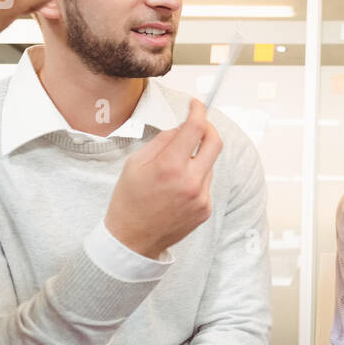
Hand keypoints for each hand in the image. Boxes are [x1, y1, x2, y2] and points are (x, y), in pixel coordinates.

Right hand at [104, 98, 221, 257]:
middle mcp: (191, 182)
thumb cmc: (129, 200)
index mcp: (170, 167)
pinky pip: (206, 183)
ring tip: (174, 170)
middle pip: (215, 142)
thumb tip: (181, 128)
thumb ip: (162, 141)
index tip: (195, 104)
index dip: (198, 111)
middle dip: (208, 128)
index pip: (195, 128)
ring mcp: (201, 197)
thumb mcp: (135, 163)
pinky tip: (176, 189)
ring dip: (197, 158)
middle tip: (198, 124)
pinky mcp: (206, 209)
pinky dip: (196, 177)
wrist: (133, 240)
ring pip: (209, 164)